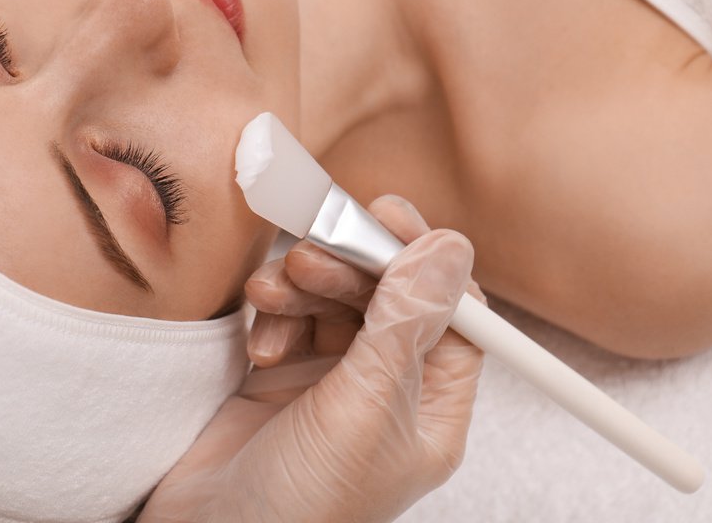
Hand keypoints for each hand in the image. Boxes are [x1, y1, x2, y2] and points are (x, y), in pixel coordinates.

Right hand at [140, 196, 483, 522]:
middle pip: (386, 295)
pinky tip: (258, 341)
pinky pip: (286, 317)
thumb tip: (451, 247)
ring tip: (269, 296)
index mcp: (433, 408)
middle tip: (312, 255)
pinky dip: (271, 316)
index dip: (422, 259)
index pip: (452, 312)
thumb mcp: (365, 405)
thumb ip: (404, 321)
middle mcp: (388, 391)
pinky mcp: (278, 378)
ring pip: (331, 300)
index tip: (385, 217)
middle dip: (347, 268)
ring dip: (300, 288)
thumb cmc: (304, 505)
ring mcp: (331, 384)